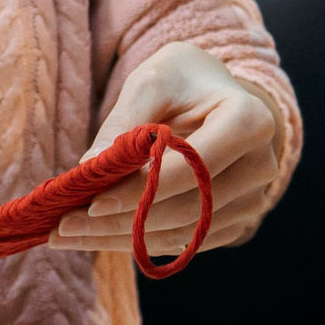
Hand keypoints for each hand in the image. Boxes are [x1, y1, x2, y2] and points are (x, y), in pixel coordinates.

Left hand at [48, 44, 282, 256]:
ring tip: (68, 234)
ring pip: (181, 234)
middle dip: (120, 222)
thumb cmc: (183, 81)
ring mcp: (252, 200)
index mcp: (250, 120)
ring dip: (120, 240)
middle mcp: (261, 166)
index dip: (142, 190)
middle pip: (187, 209)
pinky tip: (96, 236)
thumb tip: (90, 168)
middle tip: (63, 226)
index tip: (90, 202)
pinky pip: (182, 242)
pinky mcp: (234, 222)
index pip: (193, 168)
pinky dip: (137, 243)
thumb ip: (125, 121)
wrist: (214, 97)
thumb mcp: (152, 81)